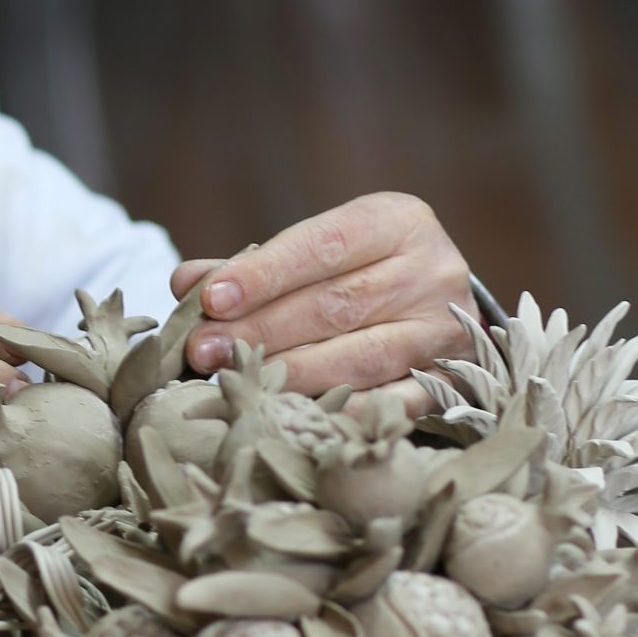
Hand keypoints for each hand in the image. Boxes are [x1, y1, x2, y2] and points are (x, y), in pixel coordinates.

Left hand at [173, 191, 472, 400]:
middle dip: (261, 330)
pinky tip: (293, 414)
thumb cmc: (359, 272)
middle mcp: (433, 273)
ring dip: (289, 373)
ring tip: (236, 380)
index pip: (323, 246)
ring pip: (361, 357)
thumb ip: (253, 267)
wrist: (438, 306)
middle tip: (204, 351)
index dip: (264, 274)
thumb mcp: (317, 252)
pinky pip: (391, 403)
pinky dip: (341, 410)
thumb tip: (186, 283)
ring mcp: (446, 332)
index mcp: (400, 223)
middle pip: (336, 305)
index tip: (211, 299)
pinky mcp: (451, 384)